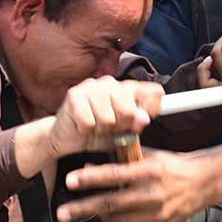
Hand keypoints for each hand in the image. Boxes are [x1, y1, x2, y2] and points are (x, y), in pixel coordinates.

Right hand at [47, 77, 164, 159]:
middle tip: (110, 127)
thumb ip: (136, 123)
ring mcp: (91, 87)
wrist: (69, 138)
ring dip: (102, 129)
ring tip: (96, 126)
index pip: (152, 92)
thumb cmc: (98, 132)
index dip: (153, 108)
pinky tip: (83, 125)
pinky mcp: (74, 95)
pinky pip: (90, 122)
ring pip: (108, 118)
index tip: (144, 121)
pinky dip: (87, 130)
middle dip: (120, 125)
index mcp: (127, 89)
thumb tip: (143, 118)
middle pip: (129, 109)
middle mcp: (111, 83)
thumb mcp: (124, 132)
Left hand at [58, 148, 212, 221]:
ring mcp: (157, 214)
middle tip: (62, 213)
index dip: (90, 179)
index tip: (70, 181)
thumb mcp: (148, 156)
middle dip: (82, 208)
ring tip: (88, 210)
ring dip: (99, 217)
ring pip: (117, 221)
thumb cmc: (173, 166)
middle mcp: (153, 194)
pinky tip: (110, 219)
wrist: (204, 183)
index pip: (114, 175)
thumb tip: (89, 164)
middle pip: (111, 204)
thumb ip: (120, 160)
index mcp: (150, 171)